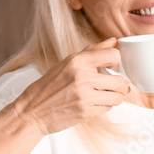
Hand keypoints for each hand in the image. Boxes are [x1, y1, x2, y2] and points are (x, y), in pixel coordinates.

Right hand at [11, 37, 129, 135]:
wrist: (32, 111)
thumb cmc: (50, 86)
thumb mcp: (67, 63)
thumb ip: (92, 51)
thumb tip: (113, 41)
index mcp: (77, 61)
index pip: (114, 56)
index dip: (116, 63)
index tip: (112, 68)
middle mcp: (82, 77)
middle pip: (121, 81)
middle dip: (120, 86)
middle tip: (111, 87)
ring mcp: (84, 96)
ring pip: (118, 97)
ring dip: (113, 98)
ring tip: (102, 96)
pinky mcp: (86, 112)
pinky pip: (108, 108)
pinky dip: (103, 107)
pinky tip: (92, 104)